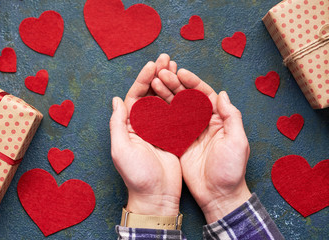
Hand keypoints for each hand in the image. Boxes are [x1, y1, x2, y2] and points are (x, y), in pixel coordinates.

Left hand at [110, 54, 180, 215]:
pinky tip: (187, 86)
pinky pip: (176, 113)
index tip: (153, 65)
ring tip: (176, 65)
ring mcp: (159, 129)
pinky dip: (180, 99)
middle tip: (166, 57)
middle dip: (157, 75)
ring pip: (164, 101)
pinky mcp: (173, 135)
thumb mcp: (121, 149)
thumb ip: (117, 123)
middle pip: (150, 95)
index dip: (143, 79)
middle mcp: (143, 124)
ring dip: (169, 83)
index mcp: (129, 126)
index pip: (135, 96)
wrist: (157, 196)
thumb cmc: (137, 175)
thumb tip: (116, 99)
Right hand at [152, 68, 250, 222]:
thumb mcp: (237, 142)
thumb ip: (231, 117)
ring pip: (175, 108)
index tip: (180, 72)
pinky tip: (149, 103)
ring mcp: (189, 132)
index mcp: (218, 119)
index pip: (204, 95)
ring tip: (153, 81)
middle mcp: (203, 122)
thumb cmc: (231, 170)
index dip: (192, 82)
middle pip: (187, 98)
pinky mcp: (178, 142)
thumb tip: (222, 94)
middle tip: (161, 73)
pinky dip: (159, 113)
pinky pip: (168, 124)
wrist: (218, 195)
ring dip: (165, 94)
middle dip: (175, 84)